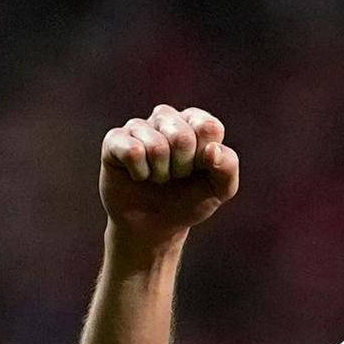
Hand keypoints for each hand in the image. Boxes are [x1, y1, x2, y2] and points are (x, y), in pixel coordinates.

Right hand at [99, 105, 239, 246]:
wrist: (155, 225)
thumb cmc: (189, 200)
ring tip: (158, 178)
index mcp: (195, 122)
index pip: (208, 127)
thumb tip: (211, 150)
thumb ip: (228, 167)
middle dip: (182, 168)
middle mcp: (166, 118)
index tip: (200, 169)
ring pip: (156, 146)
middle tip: (176, 176)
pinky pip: (132, 151)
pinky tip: (139, 176)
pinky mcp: (114, 140)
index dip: (206, 158)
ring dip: (160, 173)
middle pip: (182, 136)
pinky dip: (140, 173)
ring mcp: (139, 126)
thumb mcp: (220, 189)